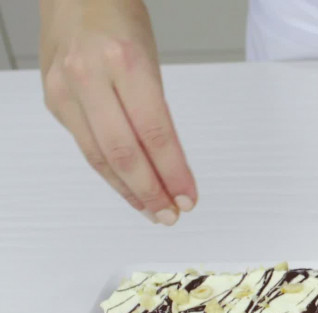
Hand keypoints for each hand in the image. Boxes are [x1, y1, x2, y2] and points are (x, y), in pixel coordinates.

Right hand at [40, 0, 195, 224]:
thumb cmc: (117, 18)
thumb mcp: (150, 58)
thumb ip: (156, 108)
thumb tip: (170, 162)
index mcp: (125, 62)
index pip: (155, 132)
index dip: (173, 172)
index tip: (189, 196)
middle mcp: (89, 76)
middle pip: (124, 151)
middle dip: (151, 191)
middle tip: (171, 213)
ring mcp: (65, 90)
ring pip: (99, 156)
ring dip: (129, 191)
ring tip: (153, 210)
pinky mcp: (53, 101)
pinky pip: (85, 146)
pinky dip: (109, 172)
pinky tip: (127, 187)